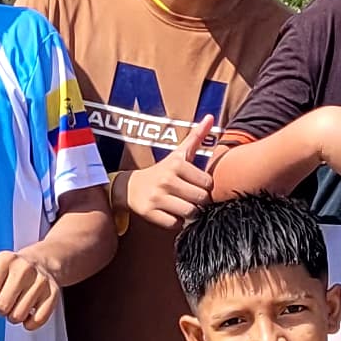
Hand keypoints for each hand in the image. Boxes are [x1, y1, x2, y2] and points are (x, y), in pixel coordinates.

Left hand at [0, 246, 61, 328]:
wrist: (42, 263)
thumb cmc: (4, 269)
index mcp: (4, 260)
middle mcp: (24, 268)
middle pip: (2, 307)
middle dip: (0, 309)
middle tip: (5, 299)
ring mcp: (41, 281)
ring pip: (19, 316)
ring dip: (14, 316)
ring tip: (17, 303)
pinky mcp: (54, 294)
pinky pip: (37, 321)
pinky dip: (30, 323)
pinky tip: (30, 310)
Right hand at [119, 113, 225, 231]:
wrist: (129, 187)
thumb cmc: (162, 170)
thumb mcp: (178, 153)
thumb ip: (196, 136)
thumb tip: (211, 116)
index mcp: (176, 164)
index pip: (208, 183)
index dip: (205, 187)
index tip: (197, 185)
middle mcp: (166, 180)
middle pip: (200, 199)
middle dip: (199, 201)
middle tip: (191, 197)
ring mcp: (157, 197)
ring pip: (190, 213)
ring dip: (189, 213)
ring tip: (183, 205)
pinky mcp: (150, 213)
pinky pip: (175, 224)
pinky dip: (176, 222)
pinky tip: (171, 213)